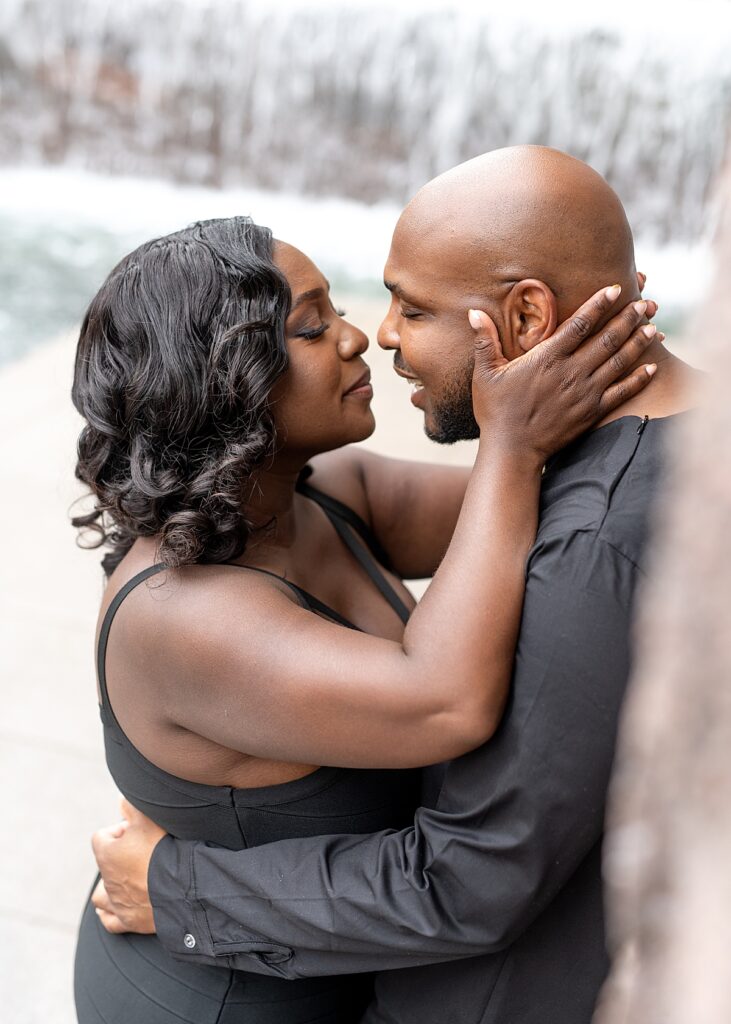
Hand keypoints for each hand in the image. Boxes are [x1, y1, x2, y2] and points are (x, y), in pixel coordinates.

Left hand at [91, 798, 165, 933]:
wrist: (182, 887)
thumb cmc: (164, 850)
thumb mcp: (149, 818)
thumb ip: (132, 807)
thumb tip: (121, 801)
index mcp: (106, 854)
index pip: (103, 836)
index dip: (121, 830)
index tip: (139, 830)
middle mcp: (106, 880)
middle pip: (105, 863)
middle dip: (120, 855)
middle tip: (144, 850)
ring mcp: (117, 903)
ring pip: (101, 895)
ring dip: (111, 885)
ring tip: (129, 878)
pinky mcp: (128, 921)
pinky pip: (109, 920)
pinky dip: (111, 913)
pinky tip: (118, 906)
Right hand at [468, 285, 660, 462]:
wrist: (512, 451)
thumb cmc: (495, 411)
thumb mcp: (485, 374)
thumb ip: (484, 342)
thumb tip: (473, 312)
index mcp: (546, 358)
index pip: (579, 324)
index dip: (599, 304)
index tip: (615, 289)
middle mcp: (570, 372)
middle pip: (607, 339)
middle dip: (628, 319)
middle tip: (645, 303)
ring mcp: (585, 393)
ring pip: (618, 361)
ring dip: (637, 342)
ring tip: (653, 326)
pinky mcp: (592, 412)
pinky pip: (622, 392)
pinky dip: (638, 379)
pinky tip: (651, 367)